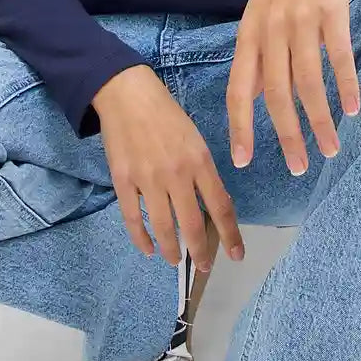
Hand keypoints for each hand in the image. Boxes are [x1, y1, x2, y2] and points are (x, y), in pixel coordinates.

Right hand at [92, 64, 245, 267]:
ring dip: (171, 250)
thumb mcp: (195, 138)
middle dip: (200, 251)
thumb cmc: (165, 113)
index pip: (221, 207)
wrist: (127, 94)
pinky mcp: (124, 181)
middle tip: (203, 266)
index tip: (237, 254)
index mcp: (199, 161)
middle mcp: (177, 174)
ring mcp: (148, 179)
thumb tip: (212, 203)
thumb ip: (203, 171)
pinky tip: (148, 249)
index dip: (230, 235)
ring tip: (175, 262)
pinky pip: (133, 218)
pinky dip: (141, 239)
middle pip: (192, 224)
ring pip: (163, 226)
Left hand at [226, 0, 360, 174]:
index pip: (238, 90)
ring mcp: (300, 20)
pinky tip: (352, 109)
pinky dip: (345, 86)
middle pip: (277, 95)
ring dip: (321, 121)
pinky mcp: (331, 11)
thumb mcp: (260, 17)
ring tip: (331, 148)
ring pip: (308, 82)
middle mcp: (270, 31)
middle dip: (288, 136)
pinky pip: (338, 58)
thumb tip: (256, 98)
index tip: (243, 161)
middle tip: (299, 168)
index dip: (240, 127)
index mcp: (249, 35)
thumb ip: (259, 58)